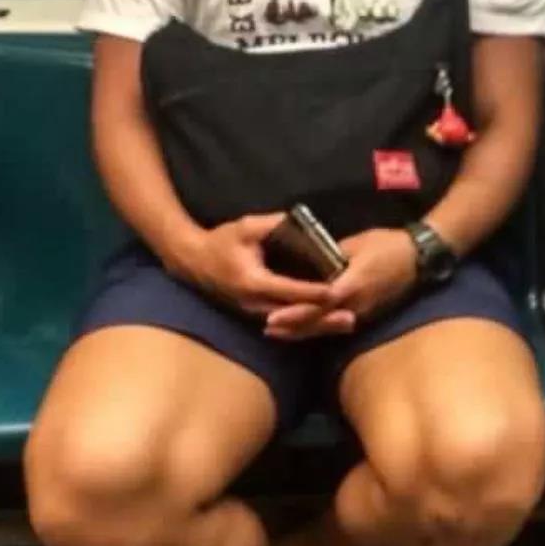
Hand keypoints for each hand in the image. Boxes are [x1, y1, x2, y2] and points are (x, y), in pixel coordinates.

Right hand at [185, 213, 336, 319]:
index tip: (336, 291)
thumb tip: (301, 220)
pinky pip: (283, 323)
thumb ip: (274, 224)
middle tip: (351, 318)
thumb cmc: (221, 241)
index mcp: (253, 281)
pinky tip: (326, 323)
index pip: (289, 290)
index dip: (314, 292)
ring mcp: (253, 313)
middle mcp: (254, 303)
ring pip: (290, 324)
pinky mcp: (254, 314)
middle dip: (322, 317)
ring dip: (317, 325)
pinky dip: (305, 324)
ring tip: (346, 324)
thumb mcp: (246, 227)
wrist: (194, 261)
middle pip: (294, 316)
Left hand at [264, 228, 416, 340]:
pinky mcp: (367, 313)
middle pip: (320, 322)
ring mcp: (363, 311)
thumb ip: (331, 255)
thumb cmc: (387, 244)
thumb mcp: (357, 243)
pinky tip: (304, 327)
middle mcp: (356, 304)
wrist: (419, 257)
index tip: (273, 316)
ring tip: (278, 332)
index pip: (319, 304)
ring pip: (328, 327)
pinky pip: (338, 324)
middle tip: (267, 329)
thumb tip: (310, 261)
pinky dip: (319, 327)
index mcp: (352, 285)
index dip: (296, 313)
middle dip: (294, 327)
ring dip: (303, 331)